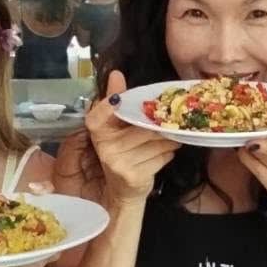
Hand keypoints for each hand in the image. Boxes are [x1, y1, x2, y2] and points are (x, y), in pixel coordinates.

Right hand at [86, 69, 175, 205]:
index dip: (111, 105)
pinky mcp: (135, 176)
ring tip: (169, 138)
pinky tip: (165, 152)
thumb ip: (116, 101)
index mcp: (98, 132)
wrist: (121, 193)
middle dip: (160, 126)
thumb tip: (116, 74)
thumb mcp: (116, 128)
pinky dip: (168, 153)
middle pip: (143, 127)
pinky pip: (162, 156)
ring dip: (167, 140)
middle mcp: (106, 148)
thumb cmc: (122, 154)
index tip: (124, 100)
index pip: (100, 114)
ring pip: (156, 142)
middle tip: (169, 122)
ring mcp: (119, 163)